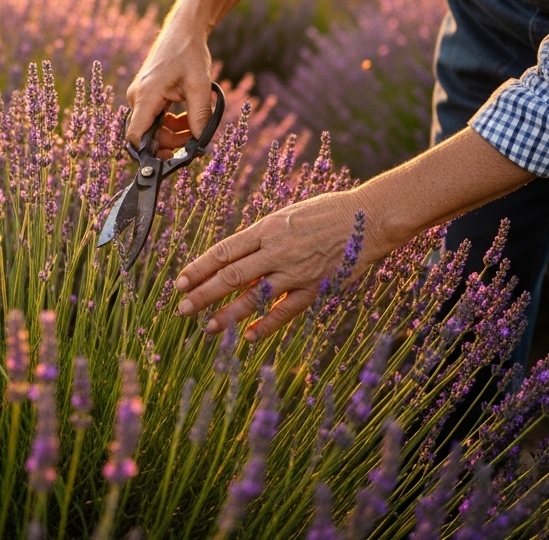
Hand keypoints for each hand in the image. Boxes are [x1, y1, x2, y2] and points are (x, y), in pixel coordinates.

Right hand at [126, 0, 258, 146]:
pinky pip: (155, 117)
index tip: (172, 159)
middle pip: (146, 135)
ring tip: (195, 125)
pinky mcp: (147, 94)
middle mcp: (137, 97)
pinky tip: (188, 116)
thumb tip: (200, 144)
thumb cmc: (189, 54)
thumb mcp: (200, 86)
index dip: (150, 153)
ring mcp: (141, 95)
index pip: (136, 137)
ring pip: (152, 128)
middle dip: (170, 142)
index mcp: (146, 96)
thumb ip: (199, 117)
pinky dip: (171, 122)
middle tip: (194, 141)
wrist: (184, 31)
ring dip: (173, 132)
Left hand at [173, 191, 374, 341]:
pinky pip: (286, 311)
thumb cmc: (326, 211)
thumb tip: (236, 256)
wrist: (368, 218)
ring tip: (206, 328)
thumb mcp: (287, 215)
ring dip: (227, 314)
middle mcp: (276, 251)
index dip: (199, 268)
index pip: (223, 252)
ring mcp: (296, 271)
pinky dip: (266, 325)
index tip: (179, 282)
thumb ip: (262, 237)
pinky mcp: (315, 287)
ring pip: (254, 297)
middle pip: (231, 276)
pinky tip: (248, 337)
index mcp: (266, 229)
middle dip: (203, 293)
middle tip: (181, 309)